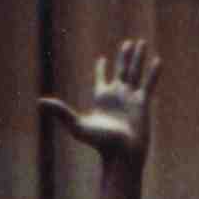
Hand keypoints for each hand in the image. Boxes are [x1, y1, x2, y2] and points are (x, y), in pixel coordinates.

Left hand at [38, 32, 158, 163]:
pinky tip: (157, 60)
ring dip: (139, 58)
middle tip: (128, 43)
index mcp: (102, 98)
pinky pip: (149, 84)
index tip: (102, 60)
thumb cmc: (100, 144)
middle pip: (121, 70)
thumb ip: (60, 112)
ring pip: (136, 72)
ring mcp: (131, 99)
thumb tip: (40, 102)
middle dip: (124, 57)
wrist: (122, 156)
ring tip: (142, 42)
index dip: (100, 69)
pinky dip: (153, 72)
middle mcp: (117, 96)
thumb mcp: (77, 126)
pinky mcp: (143, 104)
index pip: (101, 79)